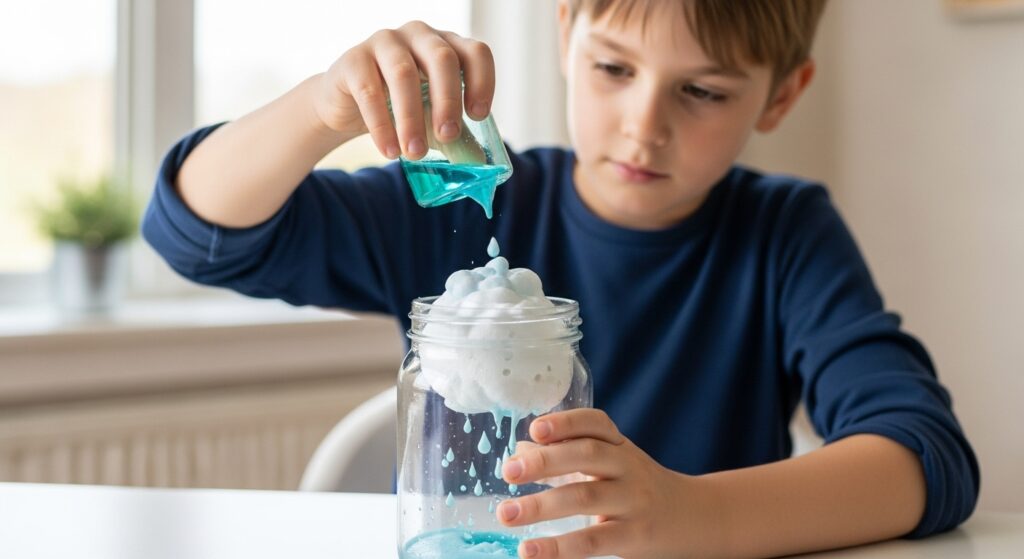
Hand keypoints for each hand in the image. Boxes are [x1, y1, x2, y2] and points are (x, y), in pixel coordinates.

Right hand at [312, 20, 494, 159]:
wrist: (348, 106)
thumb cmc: (398, 107)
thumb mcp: (430, 117)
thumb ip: (451, 132)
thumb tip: (477, 160)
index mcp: (446, 45)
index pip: (475, 52)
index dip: (482, 82)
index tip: (477, 116)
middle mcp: (418, 35)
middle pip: (442, 58)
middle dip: (447, 100)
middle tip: (447, 136)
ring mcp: (384, 42)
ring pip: (404, 74)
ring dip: (412, 118)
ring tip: (415, 152)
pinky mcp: (353, 58)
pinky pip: (369, 90)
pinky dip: (381, 125)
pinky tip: (389, 151)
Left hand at [497, 409, 720, 558]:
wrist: (694, 517)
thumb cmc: (638, 488)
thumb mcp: (612, 464)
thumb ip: (568, 455)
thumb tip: (520, 454)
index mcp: (619, 445)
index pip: (595, 423)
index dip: (565, 422)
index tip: (534, 429)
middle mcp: (627, 467)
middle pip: (587, 455)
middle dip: (545, 461)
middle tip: (508, 471)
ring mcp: (633, 501)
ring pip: (585, 497)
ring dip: (541, 506)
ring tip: (507, 514)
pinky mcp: (634, 536)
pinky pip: (592, 541)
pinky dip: (558, 547)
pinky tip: (530, 551)